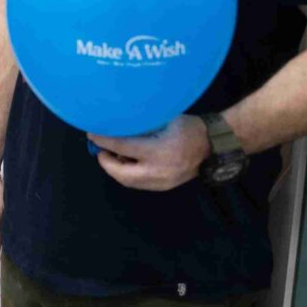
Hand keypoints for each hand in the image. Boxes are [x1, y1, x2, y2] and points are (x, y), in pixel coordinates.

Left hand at [88, 114, 209, 191]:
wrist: (214, 146)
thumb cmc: (189, 127)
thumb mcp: (166, 119)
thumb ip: (142, 123)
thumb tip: (116, 122)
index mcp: (159, 150)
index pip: (122, 146)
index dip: (103, 140)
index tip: (92, 133)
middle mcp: (160, 170)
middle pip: (121, 173)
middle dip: (106, 162)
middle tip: (100, 149)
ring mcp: (163, 182)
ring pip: (129, 181)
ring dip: (116, 169)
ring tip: (111, 155)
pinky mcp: (165, 187)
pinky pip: (140, 184)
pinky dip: (128, 174)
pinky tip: (126, 162)